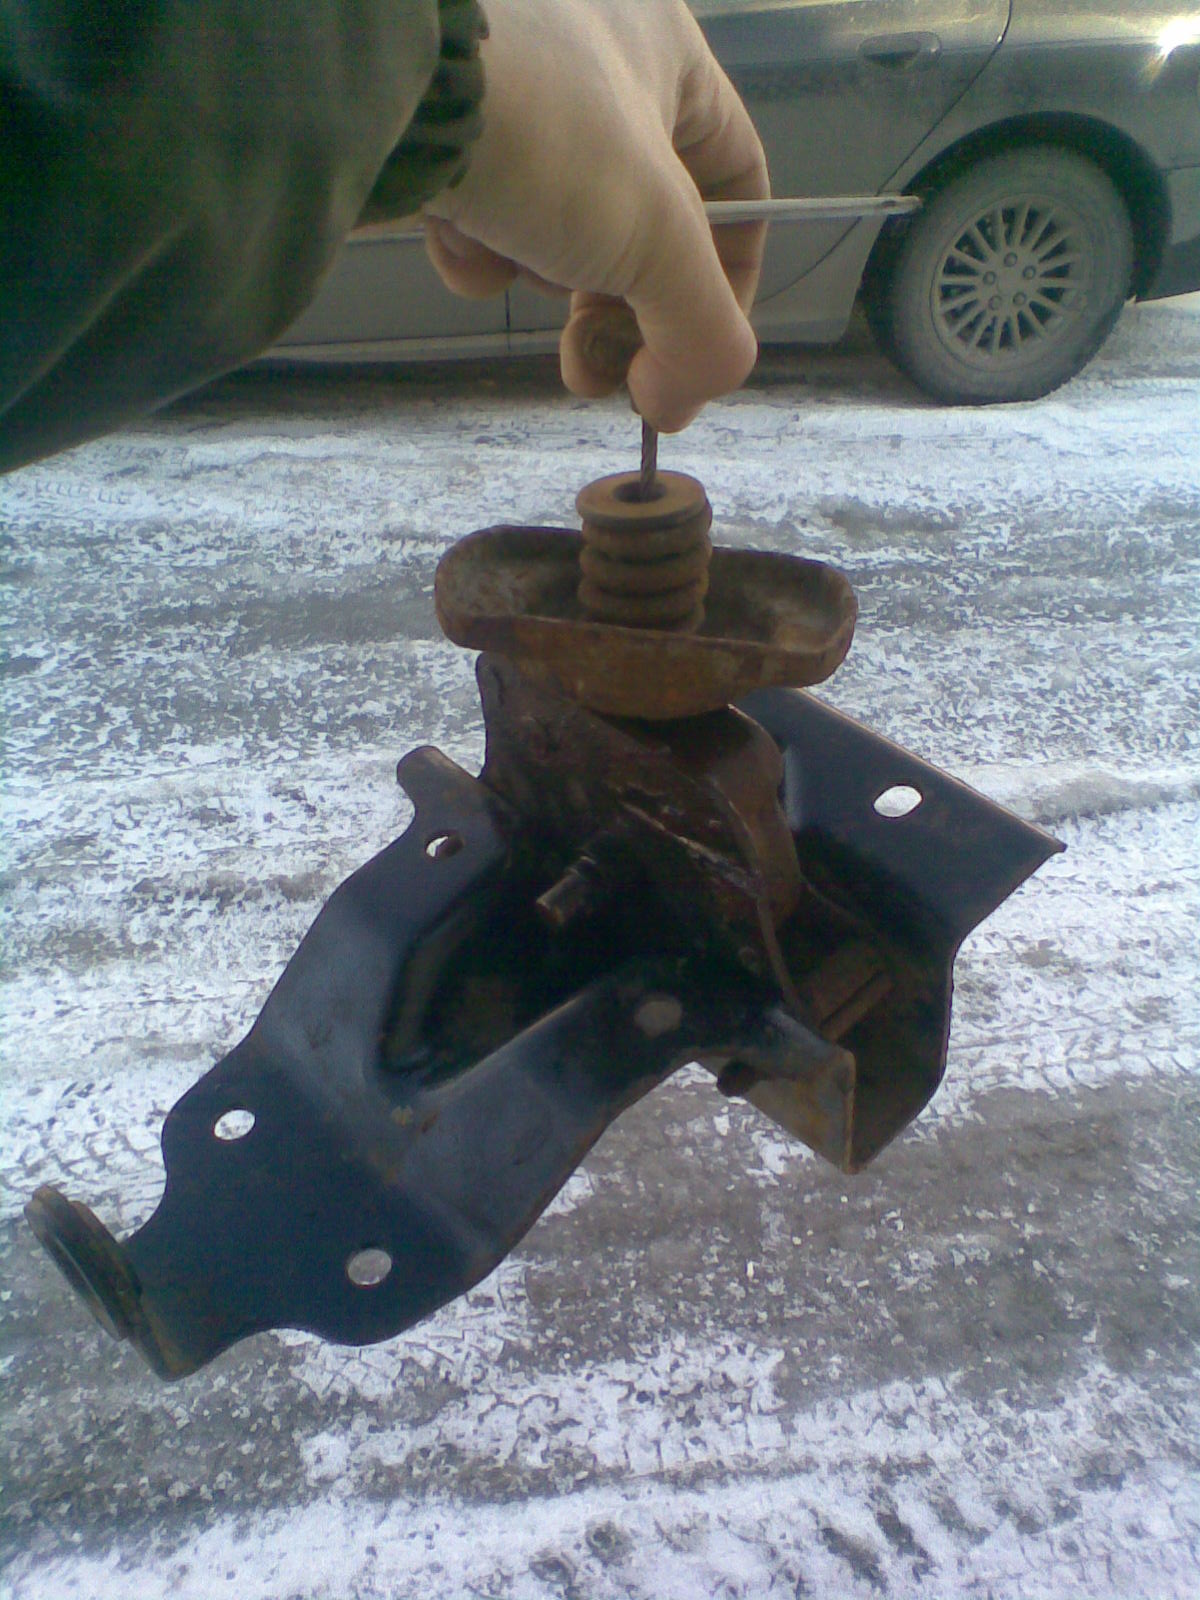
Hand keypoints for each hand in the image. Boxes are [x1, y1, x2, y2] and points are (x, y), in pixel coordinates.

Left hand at [421, 0, 768, 430]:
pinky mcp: (444, 137)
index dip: (727, 286)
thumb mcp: (659, 240)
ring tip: (517, 268)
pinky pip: (489, 214)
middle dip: (620, 313)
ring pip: (565, 230)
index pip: (735, 187)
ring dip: (545, 274)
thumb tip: (678, 406)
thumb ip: (700, 336)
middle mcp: (595, 64)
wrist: (385, 89)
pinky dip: (480, 248)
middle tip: (598, 374)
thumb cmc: (554, 136)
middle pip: (643, 227)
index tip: (689, 362)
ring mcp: (515, 99)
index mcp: (669, 55)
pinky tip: (459, 234)